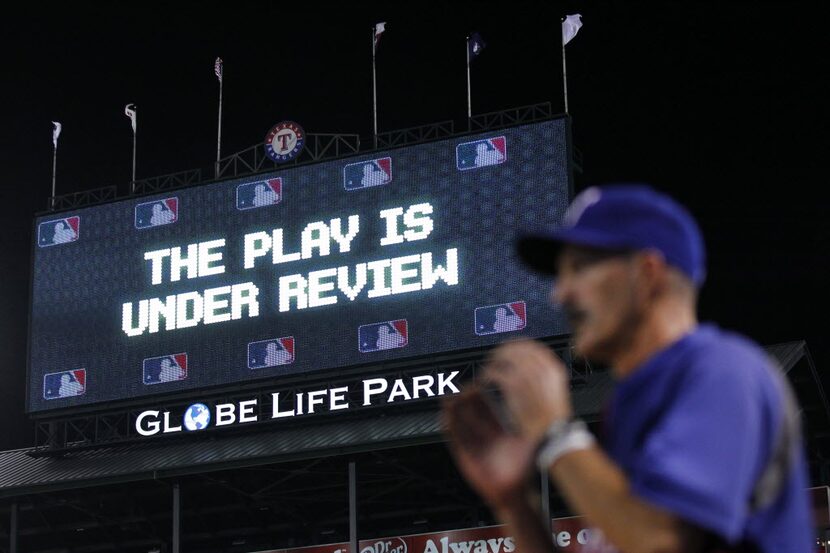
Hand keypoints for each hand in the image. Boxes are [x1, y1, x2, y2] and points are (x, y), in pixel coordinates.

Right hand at [442, 387, 536, 508]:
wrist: (514, 494)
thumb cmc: (524, 473)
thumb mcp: (528, 445)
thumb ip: (530, 428)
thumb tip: (540, 407)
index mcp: (499, 431)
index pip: (486, 409)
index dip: (481, 396)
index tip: (477, 382)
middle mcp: (485, 436)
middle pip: (471, 413)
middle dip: (465, 400)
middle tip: (460, 386)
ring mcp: (474, 446)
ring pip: (461, 424)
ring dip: (454, 411)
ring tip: (449, 398)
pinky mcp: (465, 457)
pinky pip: (455, 440)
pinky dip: (450, 429)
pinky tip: (446, 418)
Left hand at [483, 340, 571, 443]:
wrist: (551, 434)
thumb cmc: (553, 420)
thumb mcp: (554, 392)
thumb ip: (543, 378)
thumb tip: (528, 370)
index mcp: (553, 367)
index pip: (531, 346)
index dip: (516, 346)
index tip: (507, 350)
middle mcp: (539, 366)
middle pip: (514, 348)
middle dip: (501, 352)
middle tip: (493, 359)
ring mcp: (526, 374)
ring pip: (502, 357)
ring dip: (492, 363)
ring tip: (487, 371)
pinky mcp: (512, 384)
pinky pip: (494, 372)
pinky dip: (486, 375)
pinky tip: (484, 381)